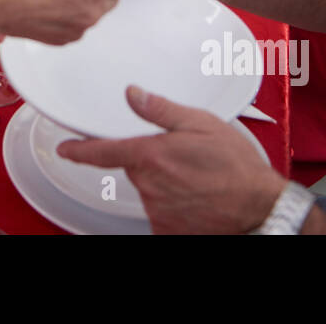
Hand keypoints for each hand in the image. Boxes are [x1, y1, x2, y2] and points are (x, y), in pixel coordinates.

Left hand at [57, 86, 286, 233]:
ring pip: (150, 189)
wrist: (260, 207)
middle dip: (153, 160)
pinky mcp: (167, 229)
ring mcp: (158, 210)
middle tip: (184, 158)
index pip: (103, 152)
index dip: (79, 150)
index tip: (65, 149)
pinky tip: (195, 197)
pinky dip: (174, 204)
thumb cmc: (236, 166)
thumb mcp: (201, 124)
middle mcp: (150, 185)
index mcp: (152, 156)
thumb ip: (161, 110)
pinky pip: (161, 211)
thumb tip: (134, 95)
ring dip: (165, 183)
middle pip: (135, 167)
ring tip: (196, 178)